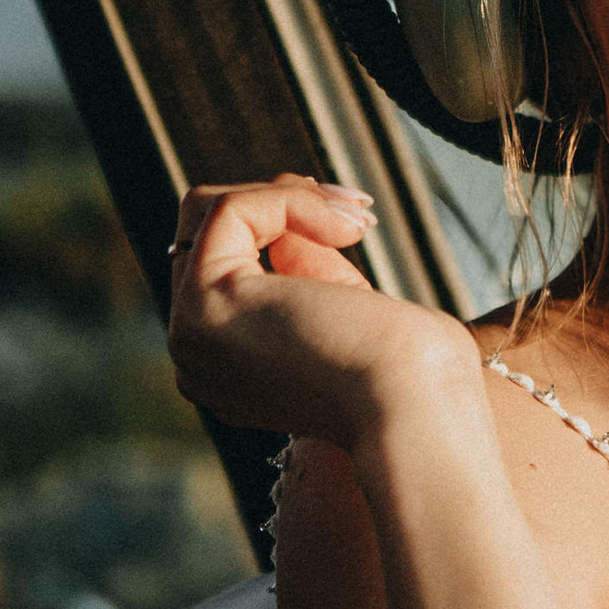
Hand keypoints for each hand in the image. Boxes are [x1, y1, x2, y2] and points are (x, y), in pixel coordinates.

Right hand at [166, 176, 482, 445]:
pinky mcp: (205, 306)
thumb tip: (288, 229)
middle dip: (281, 201)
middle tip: (352, 211)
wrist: (416, 412)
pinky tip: (345, 230)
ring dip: (288, 195)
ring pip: (209, 213)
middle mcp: (198, 356)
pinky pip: (229, 211)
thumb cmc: (411, 377)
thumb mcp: (348, 314)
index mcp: (231, 370)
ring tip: (352, 218)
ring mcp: (192, 333)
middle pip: (207, 234)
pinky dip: (291, 200)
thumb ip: (308, 275)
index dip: (289, 226)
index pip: (231, 266)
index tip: (355, 226)